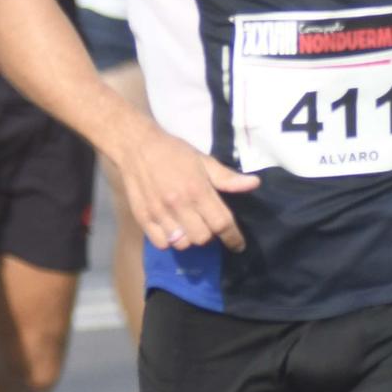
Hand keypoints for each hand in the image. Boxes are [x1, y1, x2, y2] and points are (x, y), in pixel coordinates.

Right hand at [112, 119, 260, 252]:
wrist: (137, 146)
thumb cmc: (175, 152)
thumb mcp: (204, 161)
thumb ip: (227, 178)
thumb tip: (254, 184)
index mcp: (197, 190)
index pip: (221, 223)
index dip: (233, 237)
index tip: (238, 245)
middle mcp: (179, 205)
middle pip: (203, 238)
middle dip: (210, 234)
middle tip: (207, 223)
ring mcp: (159, 213)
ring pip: (182, 244)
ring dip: (190, 238)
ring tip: (189, 225)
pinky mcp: (143, 219)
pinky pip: (162, 244)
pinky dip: (170, 241)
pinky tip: (172, 228)